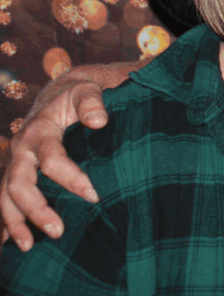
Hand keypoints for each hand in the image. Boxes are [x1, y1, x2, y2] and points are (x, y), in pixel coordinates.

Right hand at [0, 76, 106, 251]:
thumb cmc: (79, 94)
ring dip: (14, 222)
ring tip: (28, 246)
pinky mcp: (16, 172)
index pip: (52, 159)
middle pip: (20, 183)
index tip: (93, 196)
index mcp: (40, 130)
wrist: (60, 92)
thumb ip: (92, 103)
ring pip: (5, 195)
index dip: (71, 179)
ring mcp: (16, 162)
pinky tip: (12, 243)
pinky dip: (7, 221)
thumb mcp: (87, 91)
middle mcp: (22, 148)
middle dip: (36, 209)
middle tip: (58, 230)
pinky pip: (4, 198)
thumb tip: (99, 122)